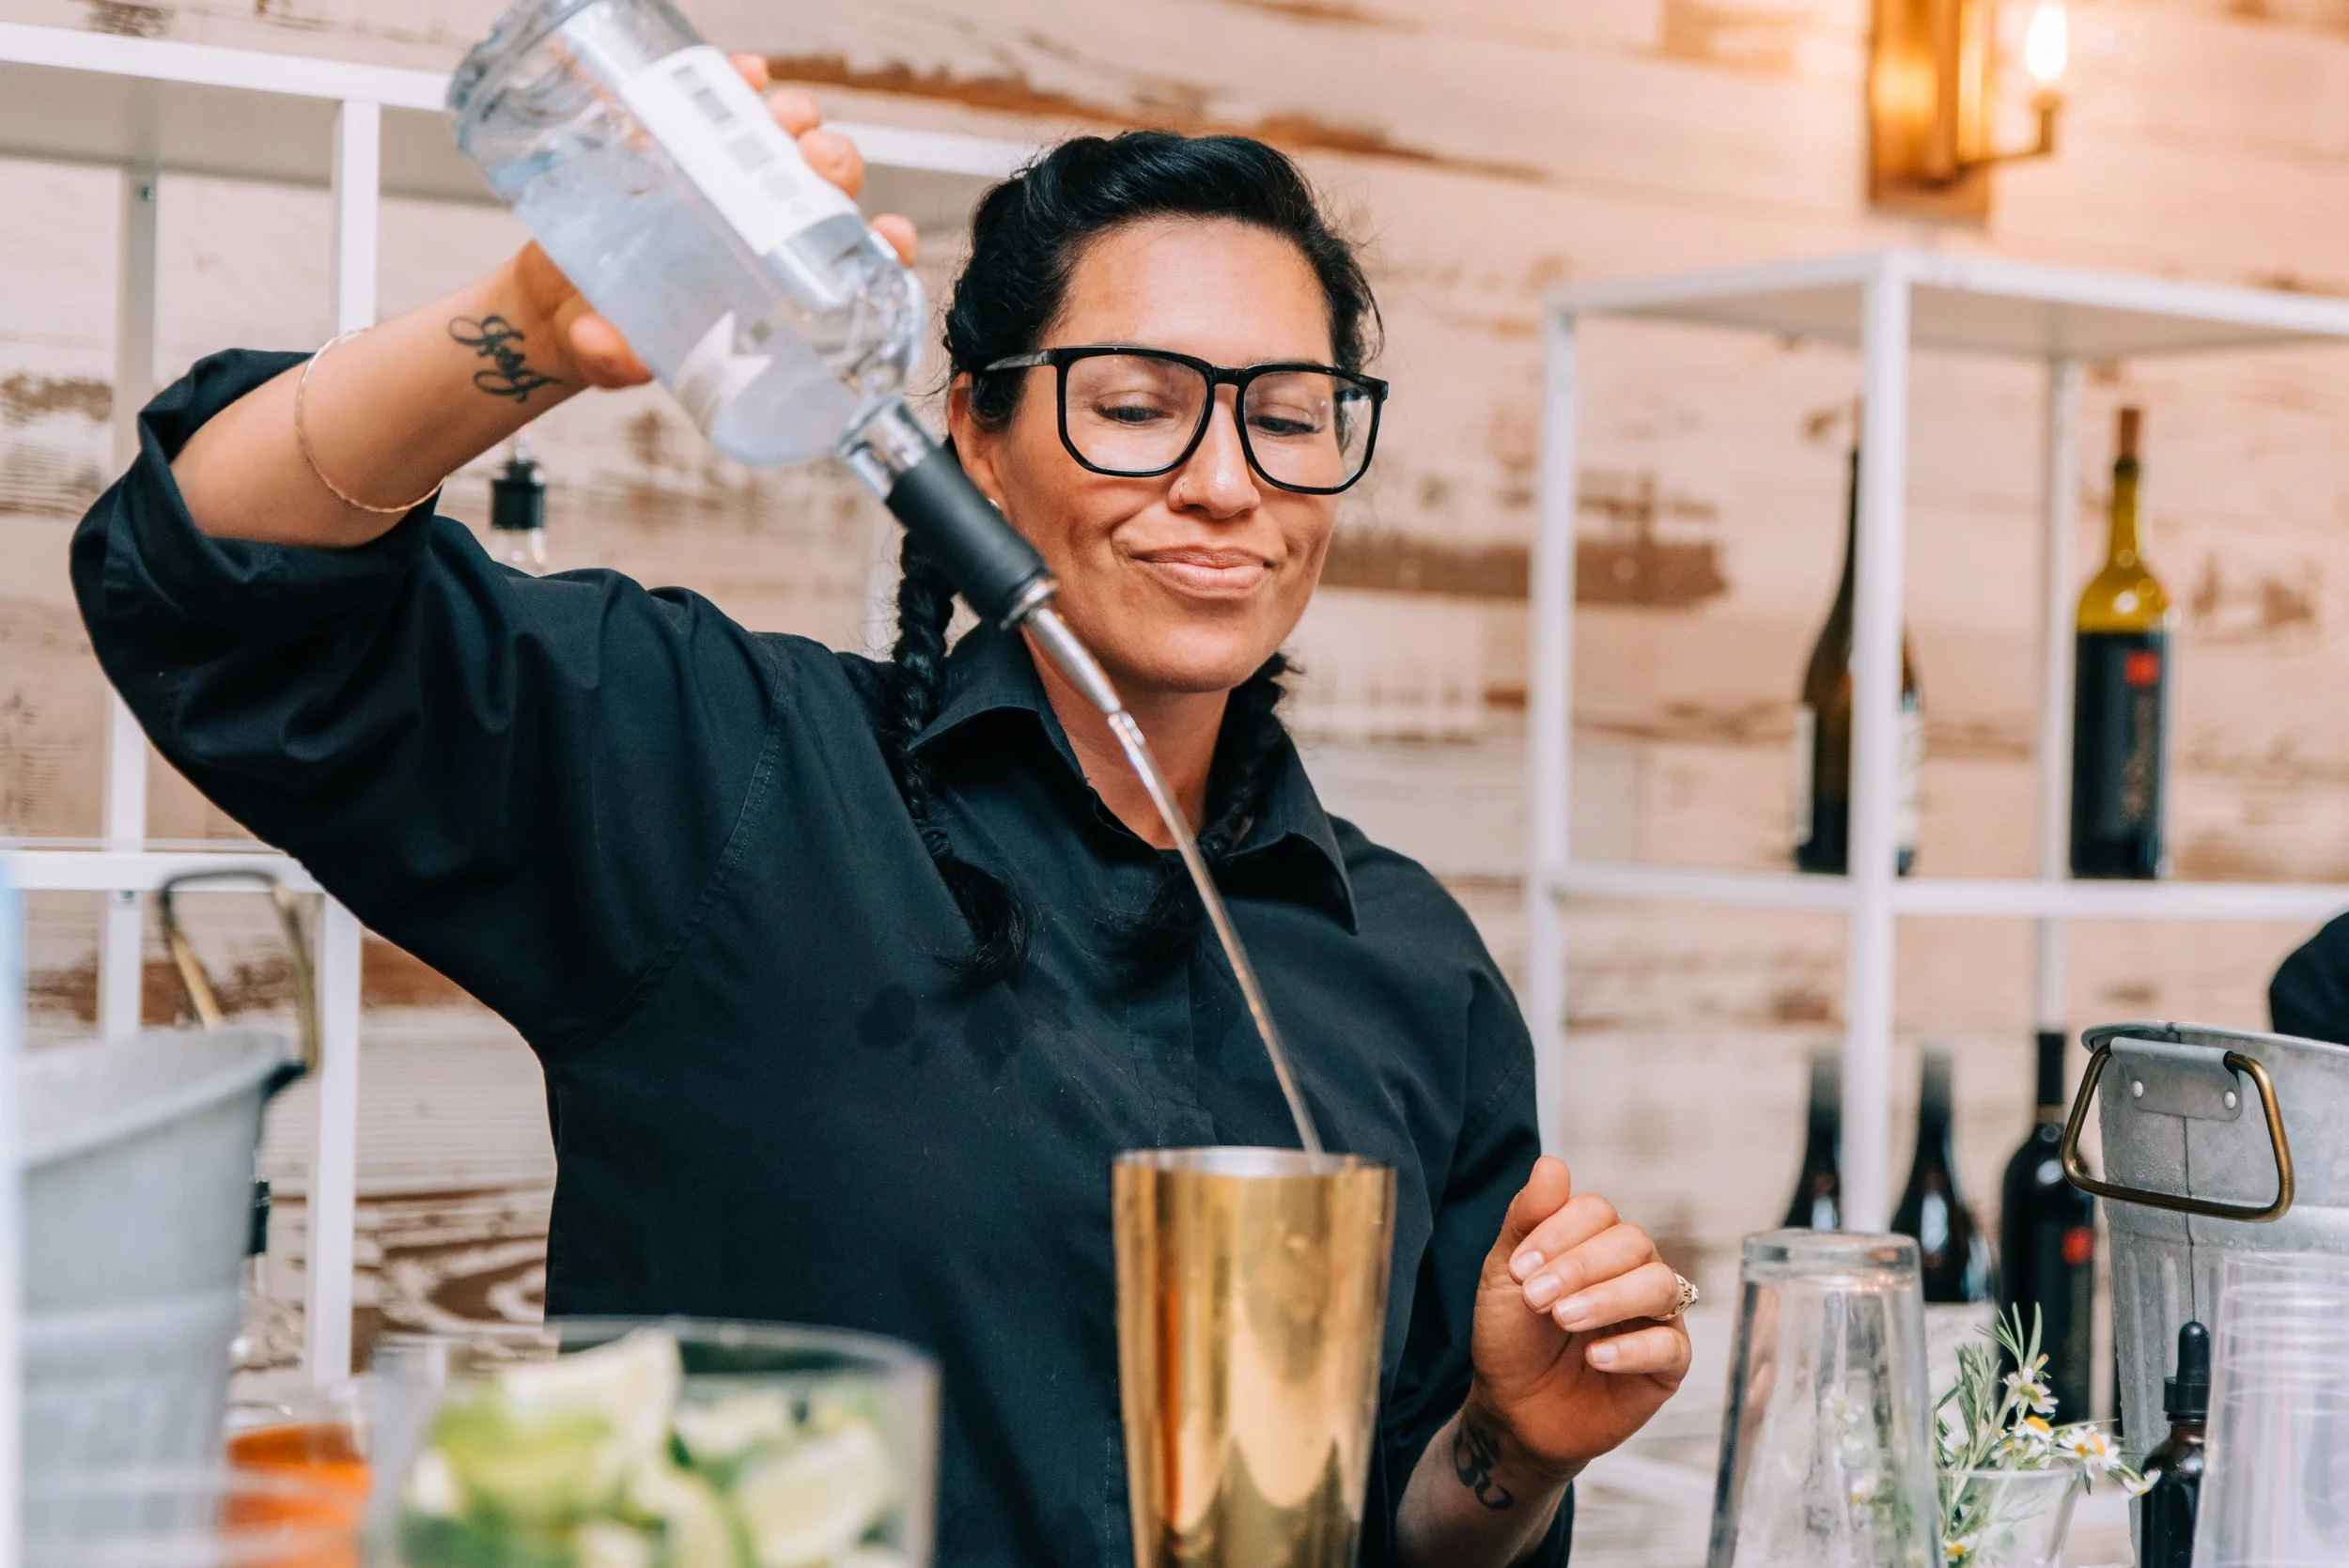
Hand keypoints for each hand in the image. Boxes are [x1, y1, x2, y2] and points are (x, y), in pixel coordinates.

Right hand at [509, 54, 920, 388]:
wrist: (553, 302)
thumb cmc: (607, 339)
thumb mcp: (610, 359)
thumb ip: (613, 360)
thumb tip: (601, 346)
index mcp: (769, 291)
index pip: (845, 272)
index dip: (880, 252)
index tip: (891, 236)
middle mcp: (759, 235)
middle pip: (824, 192)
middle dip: (835, 165)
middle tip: (815, 157)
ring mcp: (723, 188)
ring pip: (785, 143)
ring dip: (796, 121)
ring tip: (780, 115)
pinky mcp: (678, 149)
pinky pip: (721, 106)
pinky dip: (740, 82)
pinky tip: (743, 73)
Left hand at [1467, 1156, 1689, 1475]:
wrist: (1513, 1411)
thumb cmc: (1510, 1338)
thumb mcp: (1505, 1276)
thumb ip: (1527, 1219)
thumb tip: (1552, 1164)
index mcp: (1594, 1242)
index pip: (1596, 1211)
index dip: (1559, 1232)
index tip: (1519, 1268)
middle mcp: (1632, 1270)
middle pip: (1632, 1242)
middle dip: (1579, 1267)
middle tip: (1537, 1298)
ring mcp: (1655, 1315)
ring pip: (1659, 1285)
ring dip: (1608, 1299)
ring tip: (1563, 1320)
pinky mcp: (1668, 1364)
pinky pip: (1672, 1344)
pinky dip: (1632, 1347)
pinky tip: (1595, 1357)